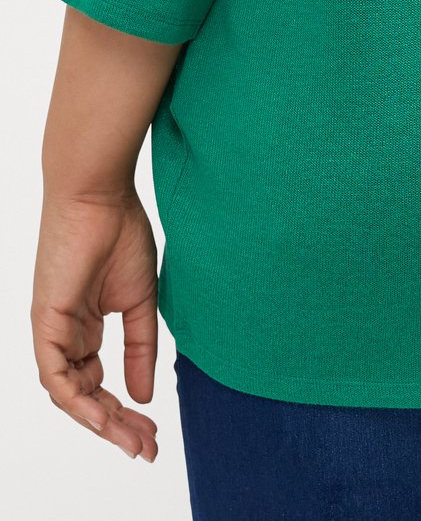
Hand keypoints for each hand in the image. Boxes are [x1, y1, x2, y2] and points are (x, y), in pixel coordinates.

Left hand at [30, 189, 158, 462]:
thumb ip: (140, 349)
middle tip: (148, 446)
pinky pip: (56, 374)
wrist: (100, 195)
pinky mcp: (45, 321)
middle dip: (116, 426)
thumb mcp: (141, 302)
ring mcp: (53, 329)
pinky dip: (79, 400)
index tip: (154, 430)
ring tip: (134, 439)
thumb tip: (144, 395)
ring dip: (101, 421)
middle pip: (85, 396)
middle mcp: (64, 334)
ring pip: (69, 393)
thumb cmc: (121, 233)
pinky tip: (105, 415)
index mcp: (85, 327)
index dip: (124, 412)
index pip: (99, 383)